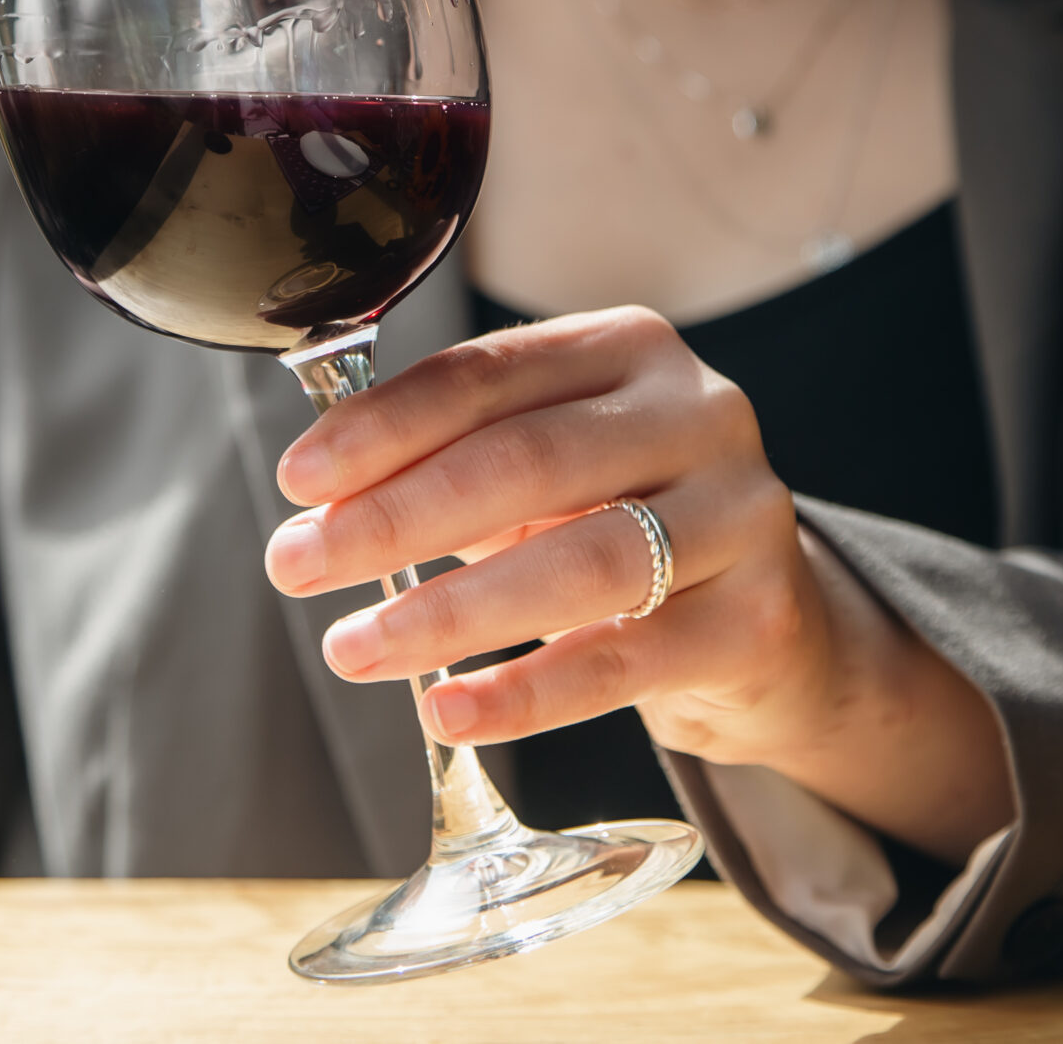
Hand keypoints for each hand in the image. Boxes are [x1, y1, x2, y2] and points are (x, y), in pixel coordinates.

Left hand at [264, 306, 1010, 862]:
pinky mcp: (758, 622)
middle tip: (298, 566)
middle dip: (395, 518)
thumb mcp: (542, 468)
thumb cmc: (619, 521)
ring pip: (581, 562)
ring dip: (449, 612)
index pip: (486, 374)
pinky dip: (523, 694)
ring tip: (354, 649)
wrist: (765, 623)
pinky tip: (447, 712)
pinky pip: (622, 662)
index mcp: (628, 349)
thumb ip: (447, 460)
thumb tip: (318, 497)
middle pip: (526, 461)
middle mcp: (701, 413)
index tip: (298, 480)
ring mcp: (743, 514)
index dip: (381, 427)